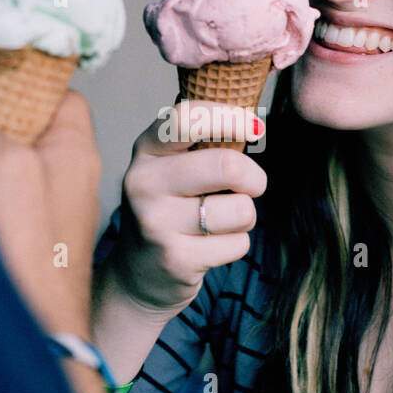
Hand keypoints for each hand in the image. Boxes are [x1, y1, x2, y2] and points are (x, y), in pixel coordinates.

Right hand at [0, 84, 99, 338]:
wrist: (32, 336)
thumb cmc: (30, 253)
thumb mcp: (4, 166)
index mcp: (75, 152)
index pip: (60, 94)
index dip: (24, 80)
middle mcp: (65, 178)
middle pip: (25, 126)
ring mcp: (42, 213)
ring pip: (3, 162)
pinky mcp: (19, 242)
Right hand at [105, 100, 266, 321]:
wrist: (137, 274)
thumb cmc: (171, 209)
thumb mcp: (172, 168)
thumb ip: (204, 142)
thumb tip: (254, 120)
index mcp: (146, 151)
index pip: (188, 118)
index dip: (230, 118)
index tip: (254, 128)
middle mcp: (144, 183)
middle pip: (226, 165)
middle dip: (254, 177)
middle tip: (251, 185)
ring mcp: (156, 223)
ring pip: (240, 210)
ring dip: (244, 217)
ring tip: (220, 222)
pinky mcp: (176, 259)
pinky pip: (237, 244)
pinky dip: (235, 245)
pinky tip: (209, 247)